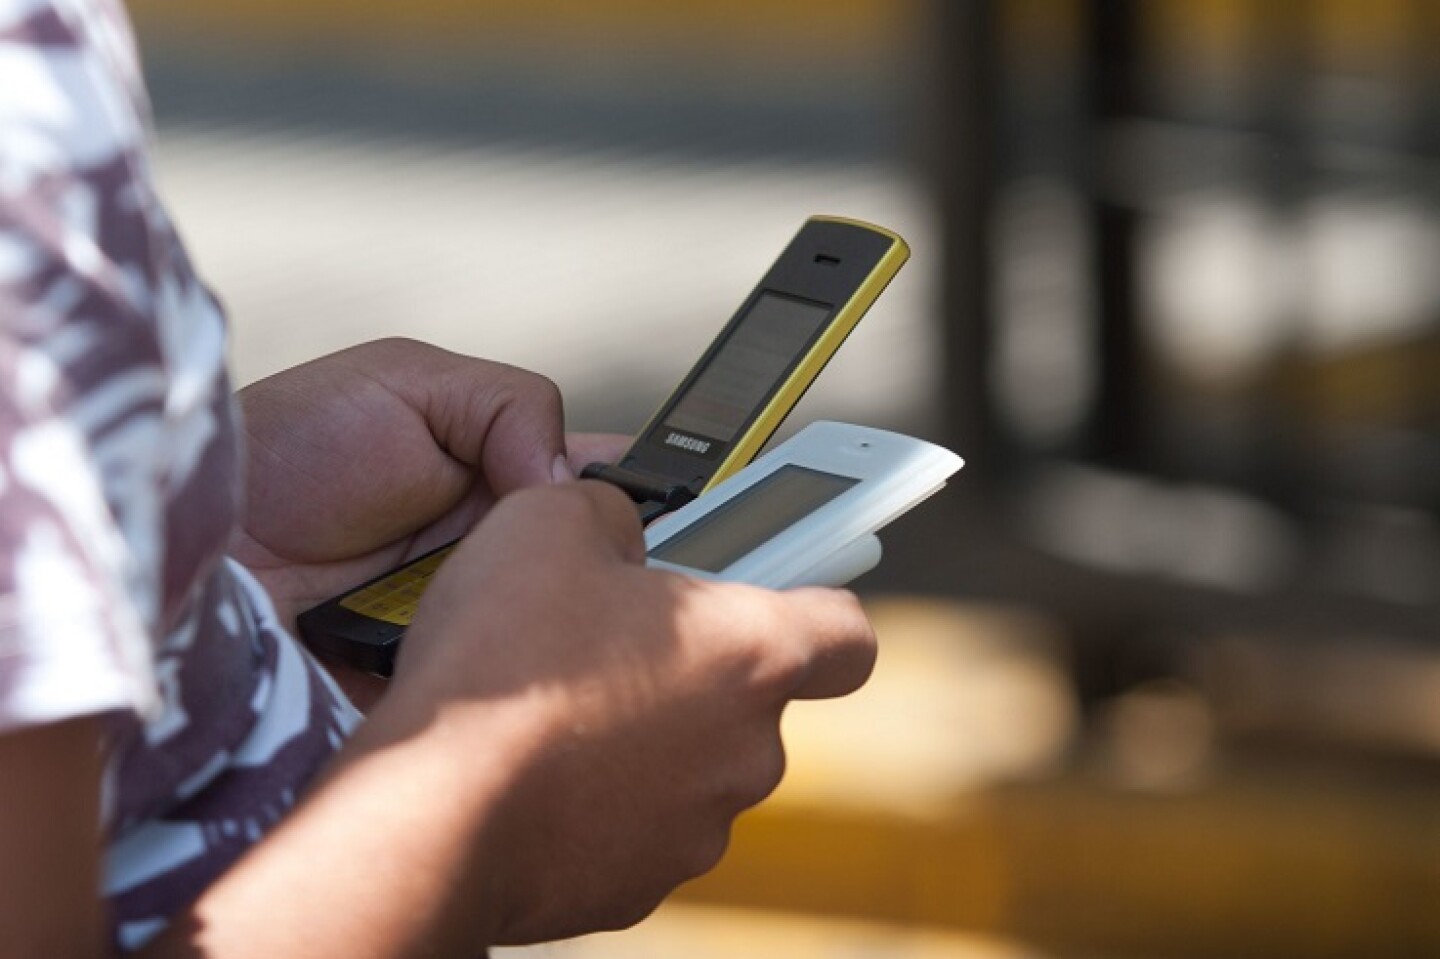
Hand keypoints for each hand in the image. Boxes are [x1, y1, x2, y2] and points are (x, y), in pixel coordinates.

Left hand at [228, 338, 625, 704]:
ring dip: (544, 619)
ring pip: (549, 629)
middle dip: (602, 567)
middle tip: (592, 558)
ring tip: (509, 606)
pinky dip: (491, 668)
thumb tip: (576, 485)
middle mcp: (496, 551)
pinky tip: (476, 654)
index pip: (598, 487)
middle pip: (588, 567)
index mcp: (504, 474)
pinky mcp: (432, 681)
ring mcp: (466, 617)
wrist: (191, 543)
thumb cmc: (287, 448)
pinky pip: (488, 681)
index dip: (643, 494)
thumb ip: (511, 407)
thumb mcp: (407, 381)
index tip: (675, 501)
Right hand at [386, 479, 877, 943]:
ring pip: (690, 766)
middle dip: (694, 670)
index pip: (847, 634)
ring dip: (644, 737)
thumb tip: (621, 529)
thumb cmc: (503, 662)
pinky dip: (599, 801)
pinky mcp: (638, 886)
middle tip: (616, 639)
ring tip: (559, 710)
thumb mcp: (551, 520)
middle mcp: (746, 750)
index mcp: (751, 653)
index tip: (782, 590)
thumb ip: (615, 510)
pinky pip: (635, 826)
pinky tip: (535, 772)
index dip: (818, 603)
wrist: (431, 811)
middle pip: (750, 700)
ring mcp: (696, 827)